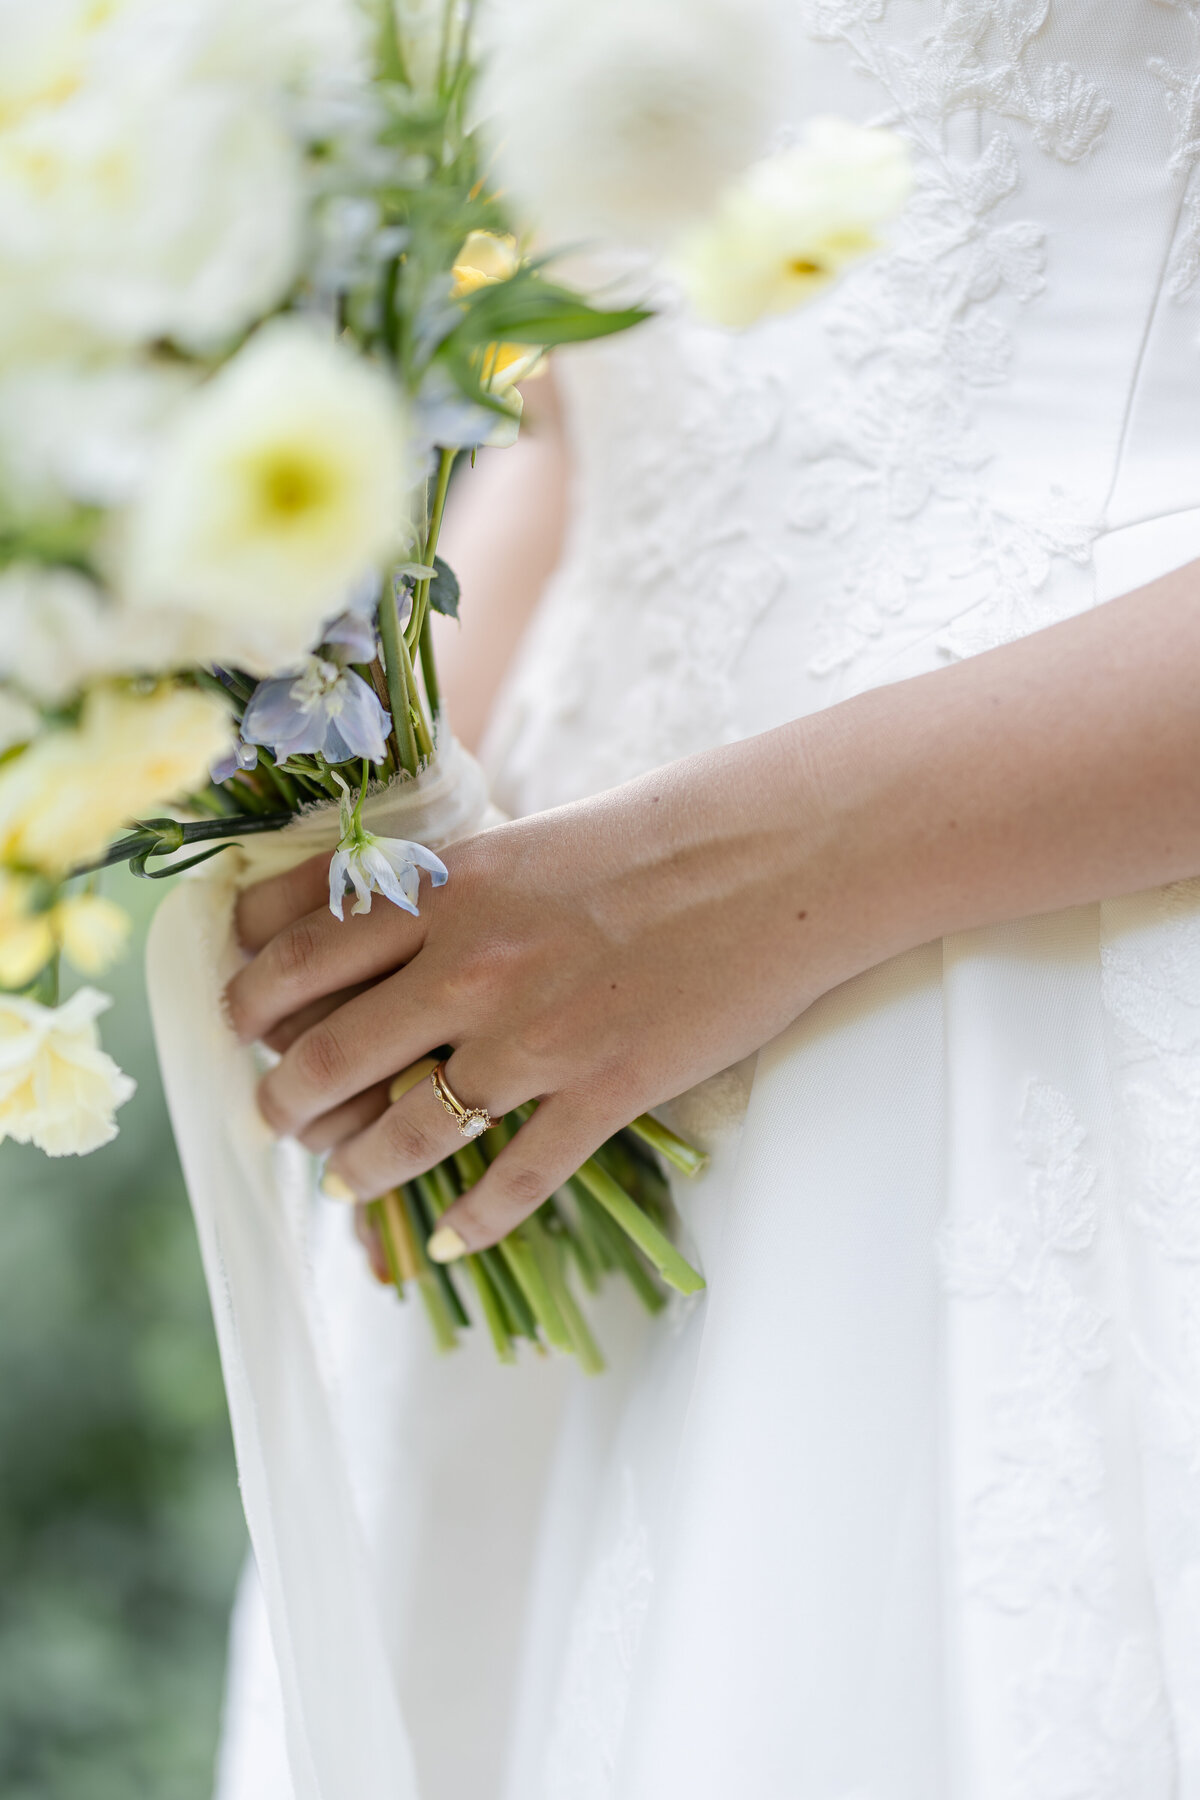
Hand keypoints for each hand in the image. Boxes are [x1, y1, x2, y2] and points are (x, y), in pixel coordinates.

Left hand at [224, 734, 837, 1257]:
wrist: (772, 859)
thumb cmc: (654, 839)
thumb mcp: (521, 844)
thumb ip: (444, 895)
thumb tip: (377, 940)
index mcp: (442, 889)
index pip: (294, 946)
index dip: (250, 990)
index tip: (246, 1016)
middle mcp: (466, 966)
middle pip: (325, 1053)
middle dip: (281, 1099)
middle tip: (277, 1114)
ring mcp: (533, 1037)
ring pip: (402, 1133)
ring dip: (354, 1168)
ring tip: (342, 1180)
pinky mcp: (602, 1091)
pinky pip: (515, 1180)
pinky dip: (471, 1222)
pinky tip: (448, 1240)